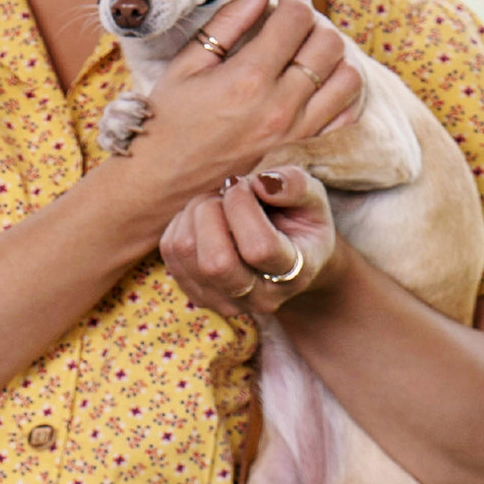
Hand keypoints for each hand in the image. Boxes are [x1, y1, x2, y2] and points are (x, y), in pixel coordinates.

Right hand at [116, 0, 360, 208]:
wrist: (163, 176)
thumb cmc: (168, 117)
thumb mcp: (188, 62)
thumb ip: (229, 21)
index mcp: (248, 78)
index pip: (295, 17)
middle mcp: (279, 104)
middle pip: (328, 41)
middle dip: (312, 15)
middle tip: (288, 11)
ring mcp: (293, 127)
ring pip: (347, 75)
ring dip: (332, 50)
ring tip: (305, 41)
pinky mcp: (297, 143)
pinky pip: (345, 113)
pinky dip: (342, 88)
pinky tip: (318, 74)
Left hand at [160, 166, 343, 318]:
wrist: (287, 260)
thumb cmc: (298, 222)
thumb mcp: (313, 198)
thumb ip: (296, 185)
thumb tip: (261, 183)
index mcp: (294, 274)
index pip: (260, 250)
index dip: (243, 207)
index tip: (246, 185)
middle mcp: (258, 297)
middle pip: (215, 263)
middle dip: (212, 211)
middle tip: (227, 193)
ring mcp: (222, 300)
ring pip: (184, 250)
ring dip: (195, 210)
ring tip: (218, 202)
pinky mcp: (194, 291)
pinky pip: (170, 248)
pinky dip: (182, 221)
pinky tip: (206, 219)